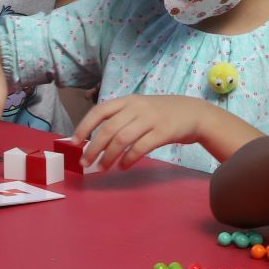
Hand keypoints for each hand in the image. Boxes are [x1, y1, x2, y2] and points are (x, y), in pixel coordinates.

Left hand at [74, 94, 205, 170]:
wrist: (193, 113)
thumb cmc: (162, 113)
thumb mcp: (139, 108)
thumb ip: (121, 119)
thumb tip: (95, 141)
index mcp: (128, 101)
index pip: (100, 111)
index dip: (84, 126)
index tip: (74, 142)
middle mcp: (137, 107)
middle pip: (108, 129)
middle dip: (93, 148)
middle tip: (85, 163)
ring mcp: (150, 119)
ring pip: (122, 139)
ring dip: (109, 156)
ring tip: (102, 167)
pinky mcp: (163, 132)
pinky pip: (140, 148)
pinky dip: (128, 159)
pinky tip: (123, 167)